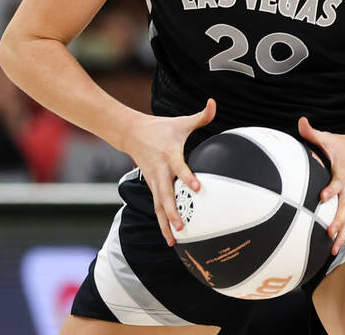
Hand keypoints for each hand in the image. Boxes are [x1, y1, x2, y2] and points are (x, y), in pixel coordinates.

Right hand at [123, 99, 215, 246]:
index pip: (179, 167)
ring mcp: (154, 181)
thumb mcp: (180, 121)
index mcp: (169, 155)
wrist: (131, 133)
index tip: (197, 188)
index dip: (187, 177)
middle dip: (172, 211)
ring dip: (166, 223)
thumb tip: (213, 103)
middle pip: (165, 194)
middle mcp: (160, 171)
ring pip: (159, 206)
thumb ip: (200, 116)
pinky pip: (157, 207)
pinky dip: (163, 223)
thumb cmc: (160, 128)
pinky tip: (171, 239)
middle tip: (182, 226)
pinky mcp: (153, 186)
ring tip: (174, 241)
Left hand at [298, 117, 344, 254]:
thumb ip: (312, 132)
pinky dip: (342, 234)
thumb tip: (300, 121)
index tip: (322, 197)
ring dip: (342, 234)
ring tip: (333, 250)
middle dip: (338, 221)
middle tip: (329, 233)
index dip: (331, 190)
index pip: (337, 183)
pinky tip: (333, 249)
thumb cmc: (339, 145)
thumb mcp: (326, 137)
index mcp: (342, 172)